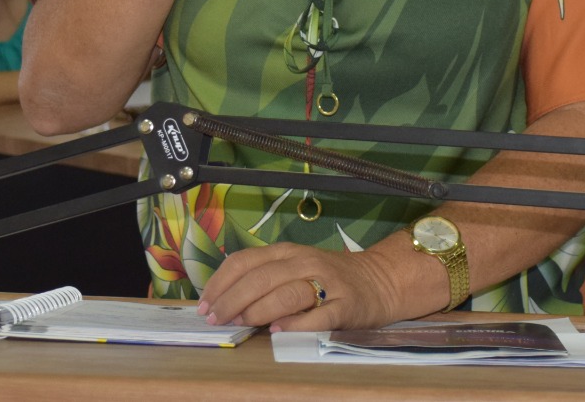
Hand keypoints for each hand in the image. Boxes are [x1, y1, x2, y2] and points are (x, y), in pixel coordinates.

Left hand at [195, 242, 407, 332]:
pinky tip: (279, 332)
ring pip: (286, 293)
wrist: (380, 280)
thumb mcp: (294, 268)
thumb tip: (224, 301)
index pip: (245, 261)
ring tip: (241, 325)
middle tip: (216, 319)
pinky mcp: (346, 305)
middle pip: (260, 278)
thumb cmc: (329, 278)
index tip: (205, 304)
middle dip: (232, 300)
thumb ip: (265, 278)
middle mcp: (305, 262)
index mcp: (287, 251)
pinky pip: (317, 316)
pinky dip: (296, 324)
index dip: (221, 283)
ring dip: (258, 311)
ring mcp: (327, 282)